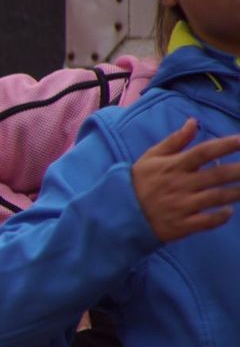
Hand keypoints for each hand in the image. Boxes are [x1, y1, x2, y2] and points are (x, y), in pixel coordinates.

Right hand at [131, 119, 239, 242]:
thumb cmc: (138, 182)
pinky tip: (229, 212)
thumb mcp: (151, 157)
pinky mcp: (181, 225)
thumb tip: (193, 122)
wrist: (119, 212)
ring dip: (236, 193)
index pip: (204, 151)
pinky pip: (207, 221)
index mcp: (173, 165)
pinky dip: (221, 217)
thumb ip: (175, 140)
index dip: (227, 145)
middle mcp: (180, 184)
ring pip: (217, 197)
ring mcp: (182, 205)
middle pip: (217, 175)